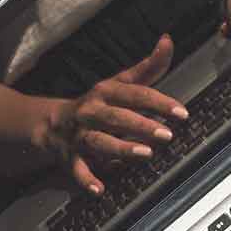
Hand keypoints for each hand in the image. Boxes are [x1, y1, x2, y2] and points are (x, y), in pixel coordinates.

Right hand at [35, 35, 187, 194]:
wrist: (50, 123)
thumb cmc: (96, 103)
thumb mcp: (119, 83)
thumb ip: (148, 67)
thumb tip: (168, 41)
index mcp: (106, 92)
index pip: (135, 94)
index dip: (158, 102)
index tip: (181, 112)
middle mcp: (92, 111)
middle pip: (118, 117)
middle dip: (142, 125)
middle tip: (167, 134)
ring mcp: (80, 134)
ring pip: (100, 141)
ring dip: (121, 148)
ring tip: (145, 154)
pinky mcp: (71, 156)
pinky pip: (78, 169)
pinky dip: (86, 179)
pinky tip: (99, 190)